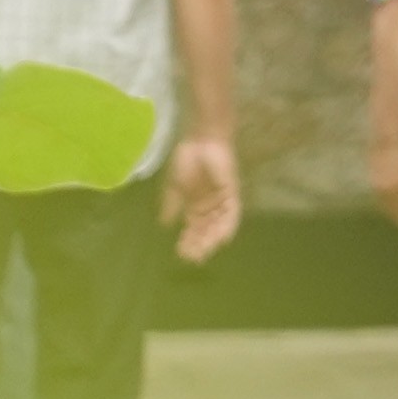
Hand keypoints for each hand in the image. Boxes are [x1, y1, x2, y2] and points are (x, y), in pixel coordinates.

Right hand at [162, 132, 242, 263]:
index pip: (192, 229)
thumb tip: (164, 224)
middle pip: (205, 231)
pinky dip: (227, 227)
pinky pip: (232, 214)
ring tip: (203, 251)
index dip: (187, 242)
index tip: (180, 253)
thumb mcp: (175, 186)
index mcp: (195, 206)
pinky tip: (221, 238)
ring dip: (211, 240)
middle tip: (192, 258)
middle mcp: (209, 207)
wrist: (200, 140)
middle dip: (199, 245)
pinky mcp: (231, 193)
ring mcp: (221, 201)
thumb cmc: (187, 159)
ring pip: (218, 226)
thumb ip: (171, 205)